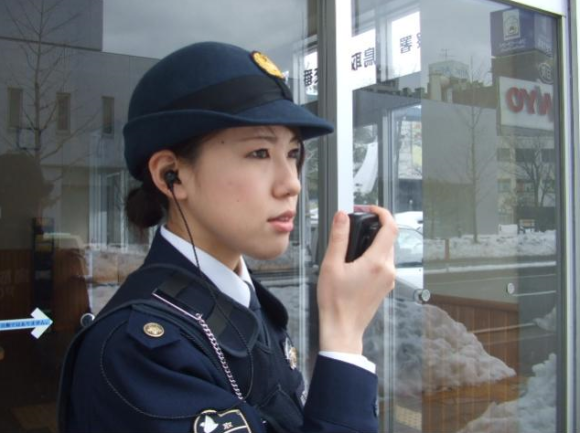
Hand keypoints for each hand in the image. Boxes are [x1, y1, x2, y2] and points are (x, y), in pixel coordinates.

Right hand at [317, 206, 397, 353]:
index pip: (391, 228)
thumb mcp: (331, 265)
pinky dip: (374, 256)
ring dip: (374, 242)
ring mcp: (388, 280)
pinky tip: (356, 262)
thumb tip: (342, 216)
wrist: (342, 329)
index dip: (382, 213)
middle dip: (375, 227)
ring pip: (387, 251)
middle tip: (355, 225)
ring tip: (353, 245)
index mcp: (377, 262)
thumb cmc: (335, 302)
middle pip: (389, 239)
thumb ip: (339, 238)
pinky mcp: (385, 287)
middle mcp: (388, 270)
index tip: (370, 210)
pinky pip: (384, 264)